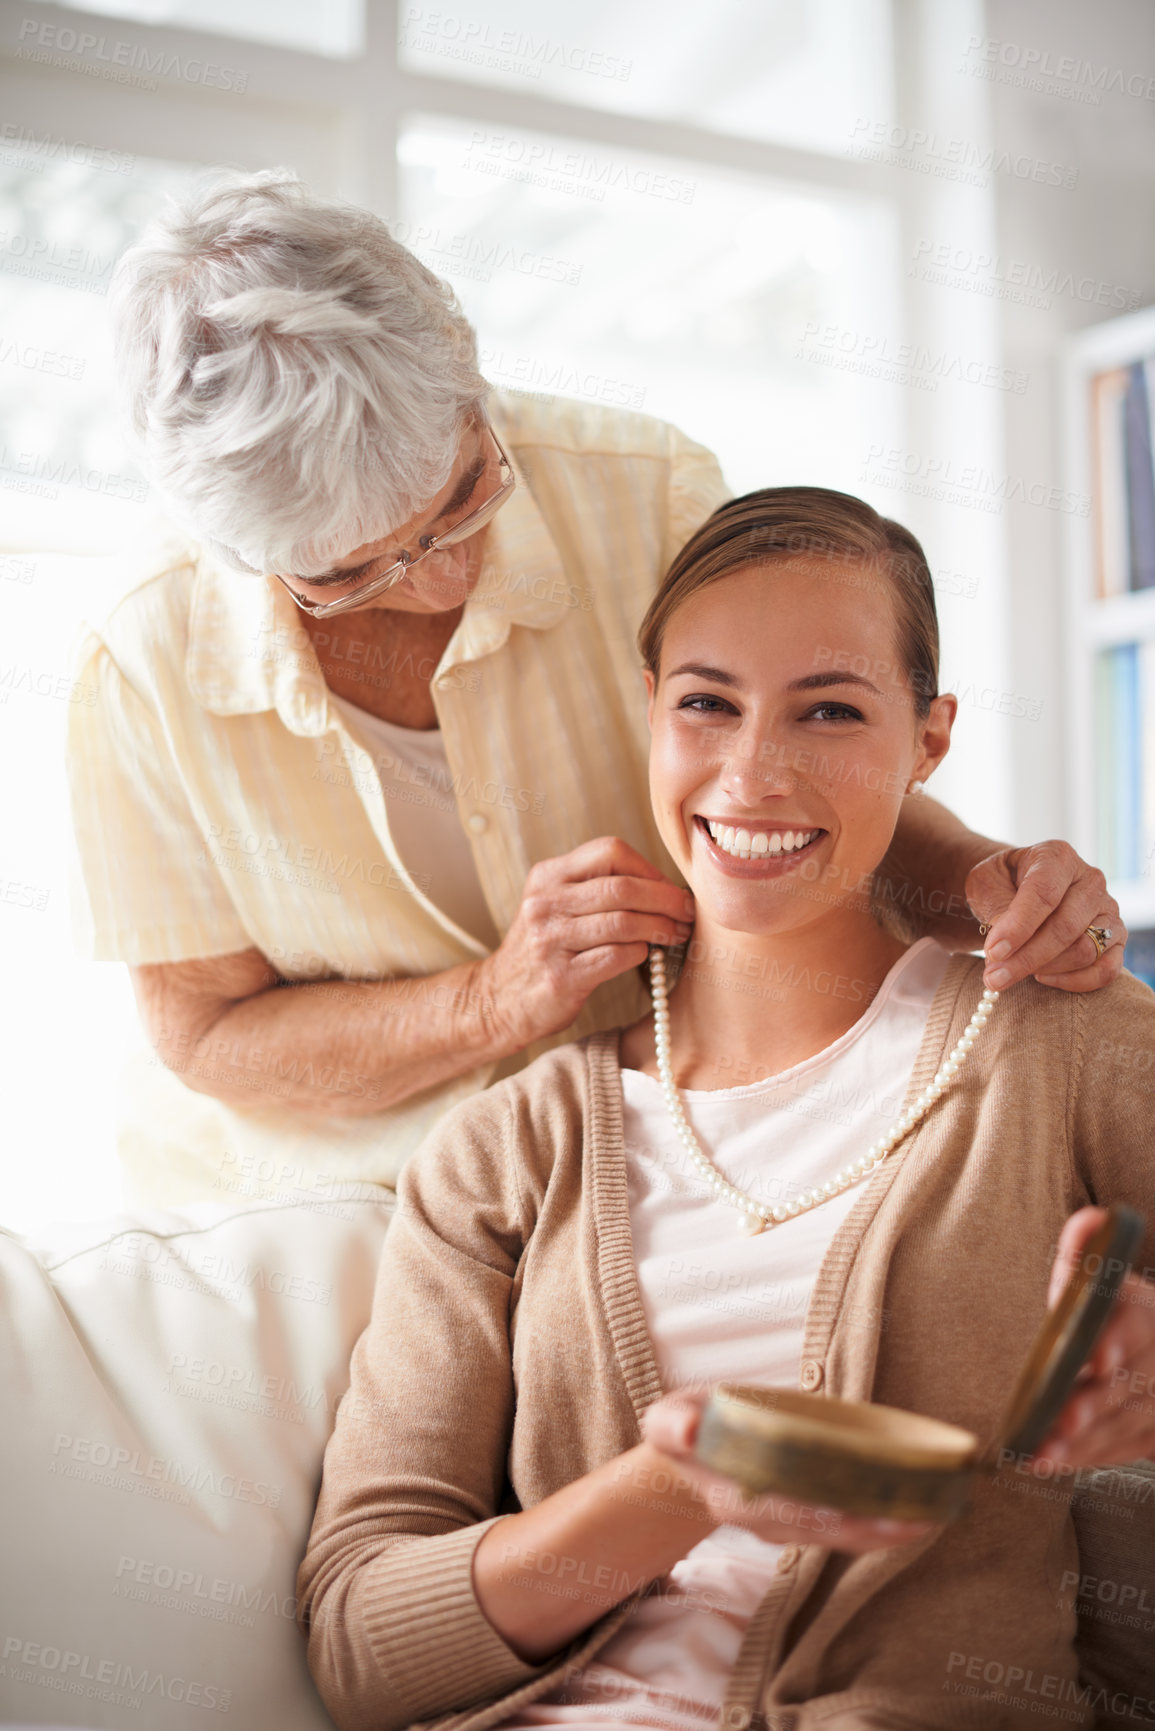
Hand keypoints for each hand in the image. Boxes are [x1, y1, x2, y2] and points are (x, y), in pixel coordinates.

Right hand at [476, 837, 693, 1051]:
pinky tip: (646, 955)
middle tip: (687, 912)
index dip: (649, 868)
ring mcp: (550, 940)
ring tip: (676, 934)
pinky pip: (615, 957)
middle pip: (622, 887)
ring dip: (660, 927)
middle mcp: (545, 903)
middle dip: (665, 899)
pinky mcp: (561, 976)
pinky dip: (640, 954)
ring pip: (623, 922)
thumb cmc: (542, 949)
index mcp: (547, 876)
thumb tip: (663, 886)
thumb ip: (595, 888)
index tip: (669, 888)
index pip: (609, 851)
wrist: (497, 1000)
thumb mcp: (555, 905)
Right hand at [640, 1391, 934, 1554]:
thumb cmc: (691, 1429)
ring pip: (843, 1535)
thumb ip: (672, 1424)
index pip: (776, 1509)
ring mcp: (792, 1525)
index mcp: (731, 1498)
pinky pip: (852, 1528)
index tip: (850, 1508)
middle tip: (914, 1517)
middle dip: (866, 1526)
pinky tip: (919, 1511)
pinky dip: (885, 1522)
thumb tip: (687, 1428)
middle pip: (821, 1529)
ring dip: (886, 1529)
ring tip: (930, 1515)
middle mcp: (766, 1521)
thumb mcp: (668, 1420)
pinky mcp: (814, 1518)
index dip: (813, 1511)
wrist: (699, 1452)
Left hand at [965, 841, 1124, 992]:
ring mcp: (1108, 910)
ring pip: (1085, 950)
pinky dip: (1075, 981)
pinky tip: (1043, 977)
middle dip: (1026, 957)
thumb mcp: (987, 885)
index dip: (1019, 927)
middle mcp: (1090, 880)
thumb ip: (997, 909)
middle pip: (1065, 927)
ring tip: (1010, 974)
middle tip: (994, 978)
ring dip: (1045, 969)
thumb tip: (1004, 948)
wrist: (1017, 889)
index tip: (993, 952)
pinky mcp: (1115, 939)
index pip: (1044, 893)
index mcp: (1057, 857)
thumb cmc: (1001, 885)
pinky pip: (1107, 969)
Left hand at [1031, 1207, 1154, 1471]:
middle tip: (1062, 1417)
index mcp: (1146, 1313)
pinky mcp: (1151, 1436)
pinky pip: (1120, 1450)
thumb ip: (1089, 1249)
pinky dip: (1085, 1458)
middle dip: (1095, 1403)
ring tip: (1041, 1450)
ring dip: (1083, 1442)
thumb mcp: (1107, 1276)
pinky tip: (1048, 1462)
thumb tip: (1091, 1220)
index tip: (1098, 1357)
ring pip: (1124, 1424)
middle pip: (1130, 1384)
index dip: (1118, 1338)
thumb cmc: (1117, 1312)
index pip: (1137, 1321)